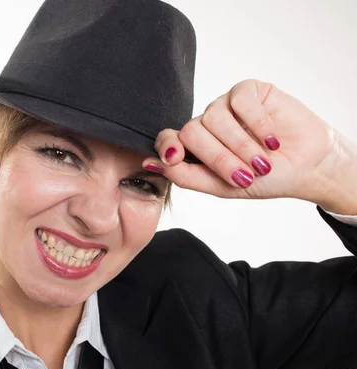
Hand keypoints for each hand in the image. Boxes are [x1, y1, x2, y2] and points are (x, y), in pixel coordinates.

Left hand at [142, 79, 356, 213]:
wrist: (307, 168)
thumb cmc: (265, 180)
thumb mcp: (223, 186)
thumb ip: (187, 177)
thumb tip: (152, 164)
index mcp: (195, 147)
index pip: (168, 139)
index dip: (168, 146)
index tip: (174, 157)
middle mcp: (206, 124)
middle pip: (192, 132)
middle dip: (218, 158)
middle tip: (246, 176)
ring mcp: (226, 106)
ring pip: (214, 118)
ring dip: (241, 145)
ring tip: (263, 162)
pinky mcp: (249, 91)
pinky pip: (240, 101)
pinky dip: (257, 124)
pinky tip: (272, 141)